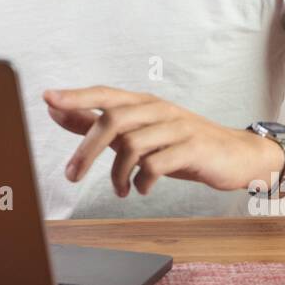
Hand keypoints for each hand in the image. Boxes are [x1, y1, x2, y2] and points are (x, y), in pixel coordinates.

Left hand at [42, 86, 284, 197]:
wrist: (237, 156)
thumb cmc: (182, 145)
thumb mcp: (139, 133)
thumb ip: (99, 123)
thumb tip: (58, 111)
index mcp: (144, 103)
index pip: (104, 94)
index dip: (76, 96)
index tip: (47, 98)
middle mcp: (158, 109)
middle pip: (113, 120)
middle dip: (87, 150)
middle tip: (72, 176)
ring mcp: (177, 127)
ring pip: (132, 144)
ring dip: (116, 173)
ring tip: (119, 190)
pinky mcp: (193, 148)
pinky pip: (156, 164)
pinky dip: (141, 181)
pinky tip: (140, 189)